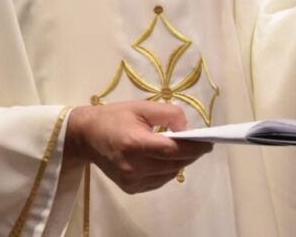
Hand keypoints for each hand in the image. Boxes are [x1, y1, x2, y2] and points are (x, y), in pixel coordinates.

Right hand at [63, 101, 212, 193]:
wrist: (85, 136)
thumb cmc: (113, 117)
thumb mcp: (141, 107)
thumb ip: (168, 114)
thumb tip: (188, 130)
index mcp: (134, 143)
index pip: (172, 149)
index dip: (194, 147)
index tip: (209, 142)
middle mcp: (133, 166)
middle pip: (174, 163)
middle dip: (191, 153)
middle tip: (200, 143)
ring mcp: (131, 181)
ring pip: (170, 174)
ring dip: (180, 162)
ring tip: (184, 148)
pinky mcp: (131, 188)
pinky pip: (159, 180)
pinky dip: (168, 170)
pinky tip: (166, 158)